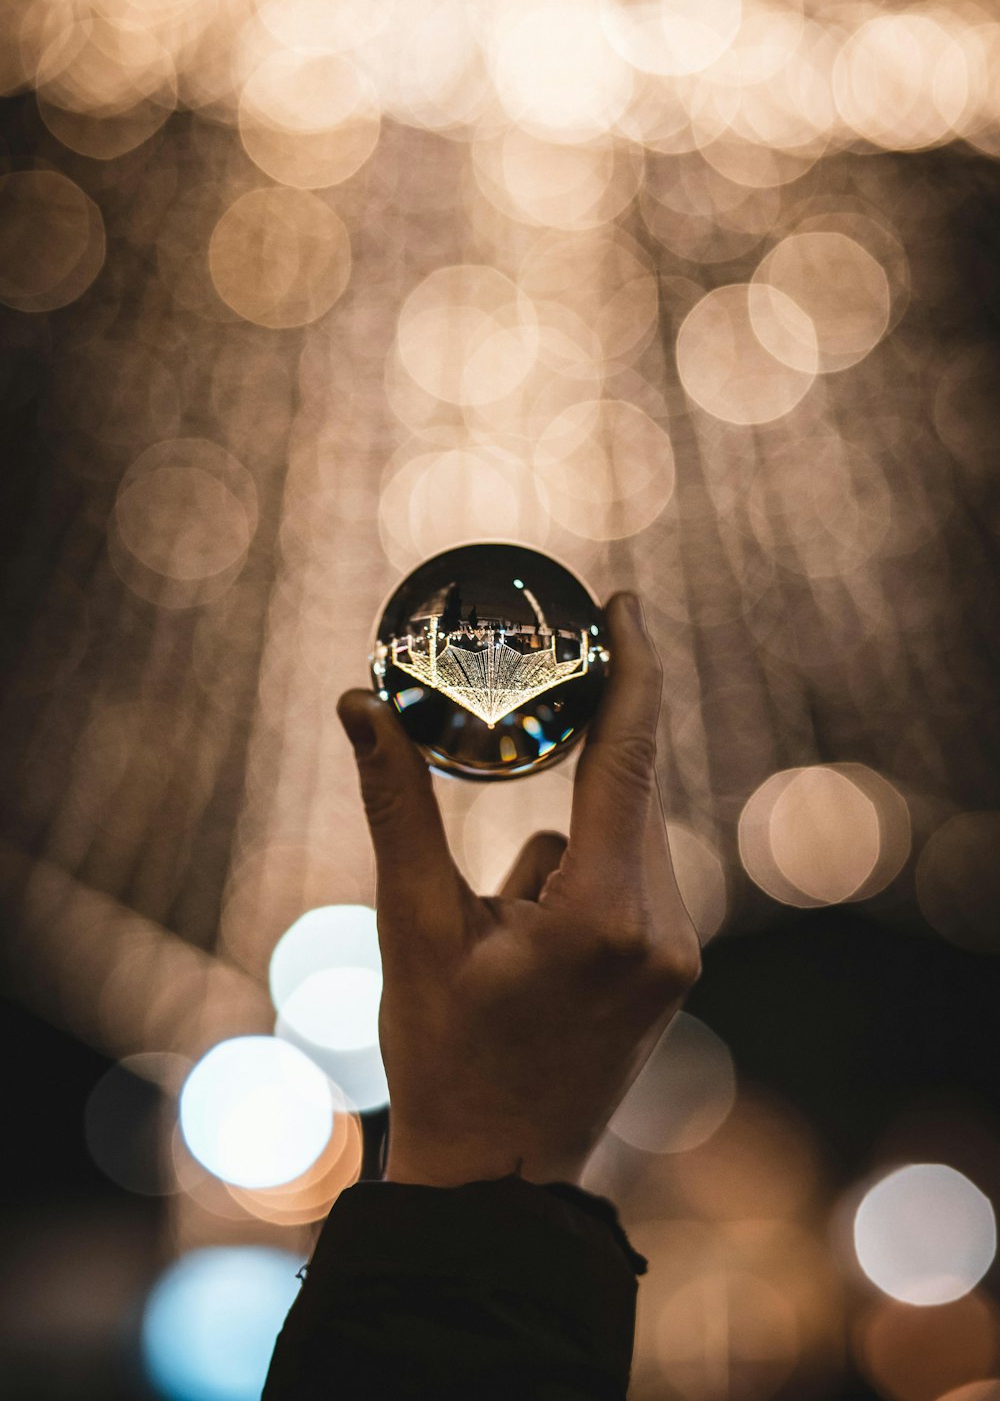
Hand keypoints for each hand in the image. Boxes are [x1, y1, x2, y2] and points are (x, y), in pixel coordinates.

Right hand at [336, 592, 700, 1187]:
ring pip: (618, 840)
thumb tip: (358, 706)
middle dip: (567, 769)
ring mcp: (676, 955)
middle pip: (621, 796)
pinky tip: (530, 955)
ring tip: (498, 939)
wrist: (498, 1178)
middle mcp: (662, 927)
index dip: (632, 669)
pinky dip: (580, 881)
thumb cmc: (447, 1057)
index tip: (626, 605)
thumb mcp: (412, 927)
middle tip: (521, 752)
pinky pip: (628, 880)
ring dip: (561, 847)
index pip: (628, 757)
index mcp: (604, 911)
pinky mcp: (672, 971)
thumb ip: (396, 807)